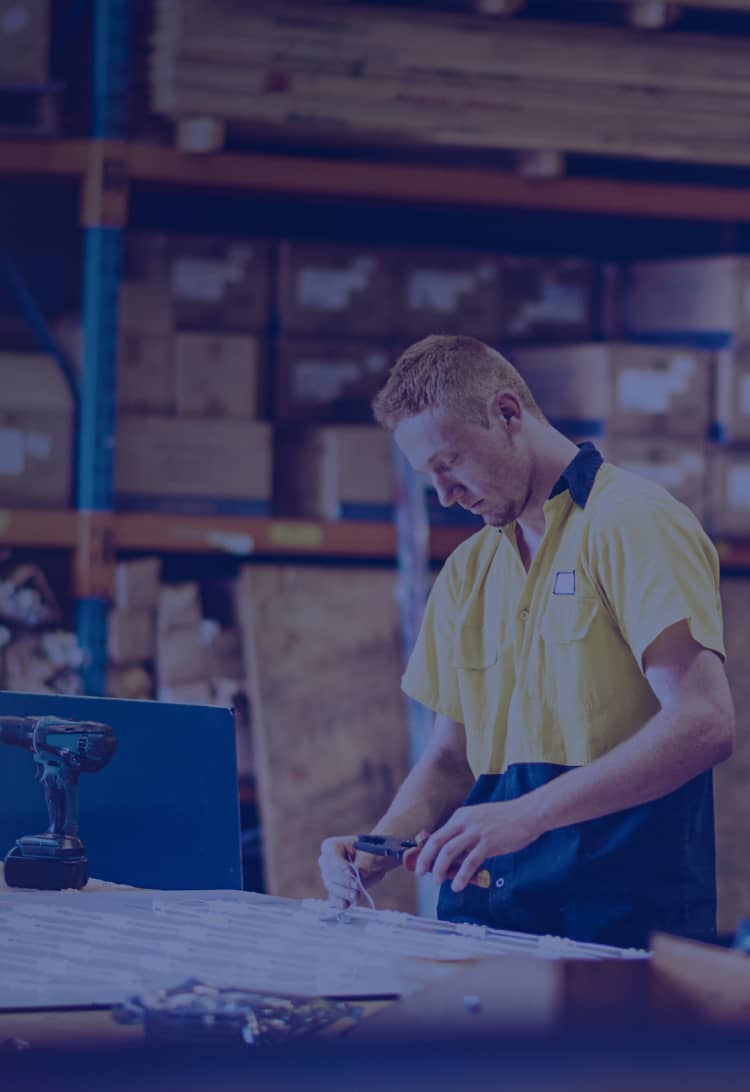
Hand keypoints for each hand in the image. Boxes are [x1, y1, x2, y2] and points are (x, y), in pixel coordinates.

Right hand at [318, 835, 390, 908]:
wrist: (378, 862)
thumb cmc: (374, 852)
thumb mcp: (372, 853)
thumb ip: (365, 862)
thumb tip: (359, 874)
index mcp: (333, 846)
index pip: (331, 857)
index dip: (340, 865)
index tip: (351, 872)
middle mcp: (328, 862)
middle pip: (330, 874)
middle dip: (344, 882)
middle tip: (357, 886)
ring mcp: (331, 877)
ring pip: (332, 887)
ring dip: (344, 893)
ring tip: (356, 895)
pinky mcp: (337, 890)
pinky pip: (334, 898)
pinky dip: (339, 902)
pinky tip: (346, 904)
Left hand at [414, 800, 542, 892]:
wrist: (528, 813)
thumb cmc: (506, 819)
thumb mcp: (480, 820)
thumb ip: (466, 834)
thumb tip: (454, 855)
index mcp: (461, 816)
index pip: (438, 834)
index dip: (427, 850)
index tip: (423, 862)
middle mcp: (465, 822)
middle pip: (437, 841)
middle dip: (426, 858)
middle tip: (421, 872)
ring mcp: (476, 832)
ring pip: (449, 851)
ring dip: (440, 869)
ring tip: (437, 881)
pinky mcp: (489, 843)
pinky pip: (470, 862)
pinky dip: (461, 876)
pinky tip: (457, 886)